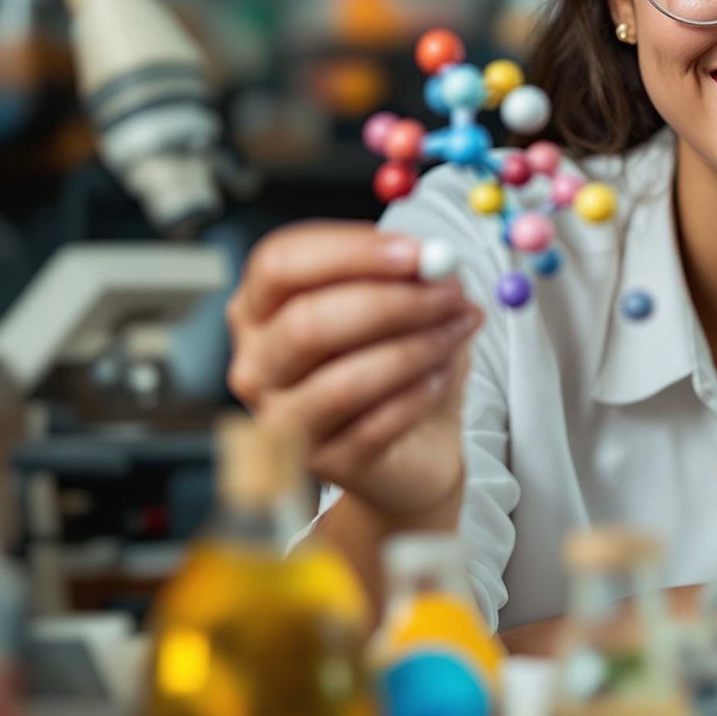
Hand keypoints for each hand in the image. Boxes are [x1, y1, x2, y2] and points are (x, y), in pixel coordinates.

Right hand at [226, 222, 481, 522]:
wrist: (419, 440)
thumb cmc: (398, 358)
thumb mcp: (408, 300)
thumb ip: (415, 274)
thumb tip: (435, 261)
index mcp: (263, 306)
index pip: (280, 263)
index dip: (349, 252)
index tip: (416, 251)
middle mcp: (259, 363)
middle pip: (306, 323)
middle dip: (390, 303)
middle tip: (449, 293)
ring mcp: (283, 419)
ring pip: (342, 383)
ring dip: (414, 349)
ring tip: (457, 331)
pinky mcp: (323, 464)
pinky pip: (372, 428)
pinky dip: (416, 397)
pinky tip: (440, 377)